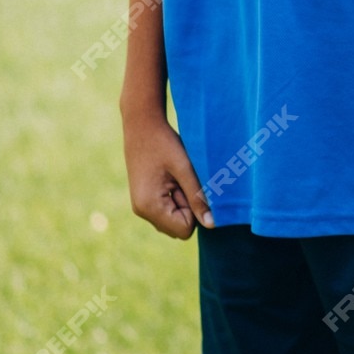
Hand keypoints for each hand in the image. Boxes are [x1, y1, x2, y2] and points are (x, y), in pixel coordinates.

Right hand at [123, 112, 213, 237]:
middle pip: (179, 228)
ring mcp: (141, 207)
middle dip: (187, 207)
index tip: (187, 185)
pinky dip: (174, 198)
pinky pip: (167, 210)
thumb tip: (211, 225)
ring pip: (174, 220)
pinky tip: (170, 178)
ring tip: (175, 177)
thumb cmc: (164, 143)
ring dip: (181, 202)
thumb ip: (198, 198)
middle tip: (181, 180)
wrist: (141, 124)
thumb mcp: (185, 169)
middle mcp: (142, 212)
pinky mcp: (144, 199)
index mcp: (150, 207)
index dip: (194, 209)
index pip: (185, 230)